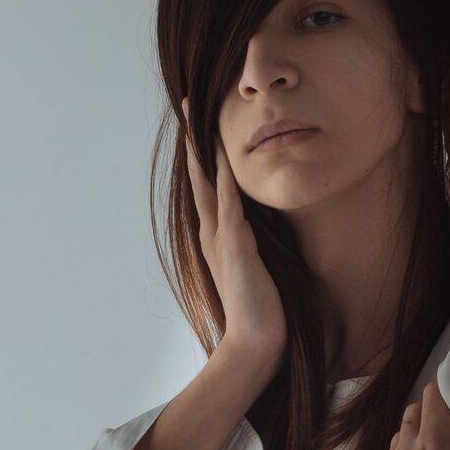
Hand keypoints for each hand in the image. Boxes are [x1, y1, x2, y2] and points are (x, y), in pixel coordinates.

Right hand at [181, 97, 286, 364]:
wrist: (255, 344)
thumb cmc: (261, 312)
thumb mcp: (255, 269)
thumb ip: (252, 248)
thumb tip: (258, 232)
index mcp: (217, 238)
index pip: (208, 187)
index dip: (203, 155)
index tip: (200, 124)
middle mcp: (213, 234)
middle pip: (200, 177)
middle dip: (194, 140)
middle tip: (187, 105)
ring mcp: (221, 239)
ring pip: (209, 184)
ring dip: (204, 150)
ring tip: (197, 118)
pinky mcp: (236, 247)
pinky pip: (229, 204)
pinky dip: (224, 179)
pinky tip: (222, 156)